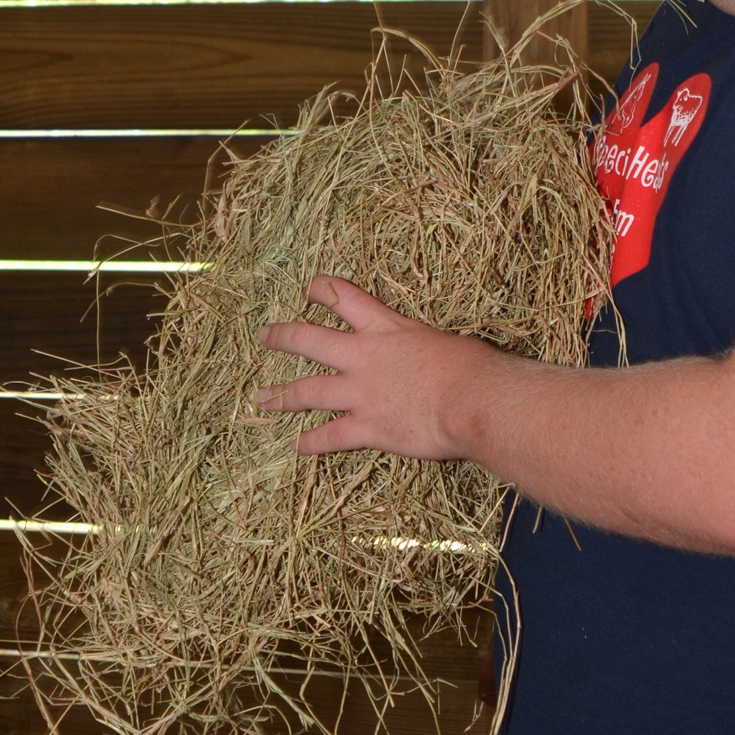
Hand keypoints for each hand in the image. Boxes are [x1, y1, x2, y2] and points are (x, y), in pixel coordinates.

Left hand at [256, 275, 498, 458]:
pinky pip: (328, 436)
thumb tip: (439, 362)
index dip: (322, 289)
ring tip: (262, 397)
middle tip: (264, 336)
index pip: (343, 297)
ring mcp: (358, 393)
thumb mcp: (446, 343)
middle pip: (308, 340)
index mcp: (385, 328)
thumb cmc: (472, 368)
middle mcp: (362, 357)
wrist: (472, 400)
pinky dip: (311, 443)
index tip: (310, 288)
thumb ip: (427, 350)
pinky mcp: (365, 427)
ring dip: (281, 395)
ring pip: (306, 390)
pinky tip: (298, 446)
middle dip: (282, 337)